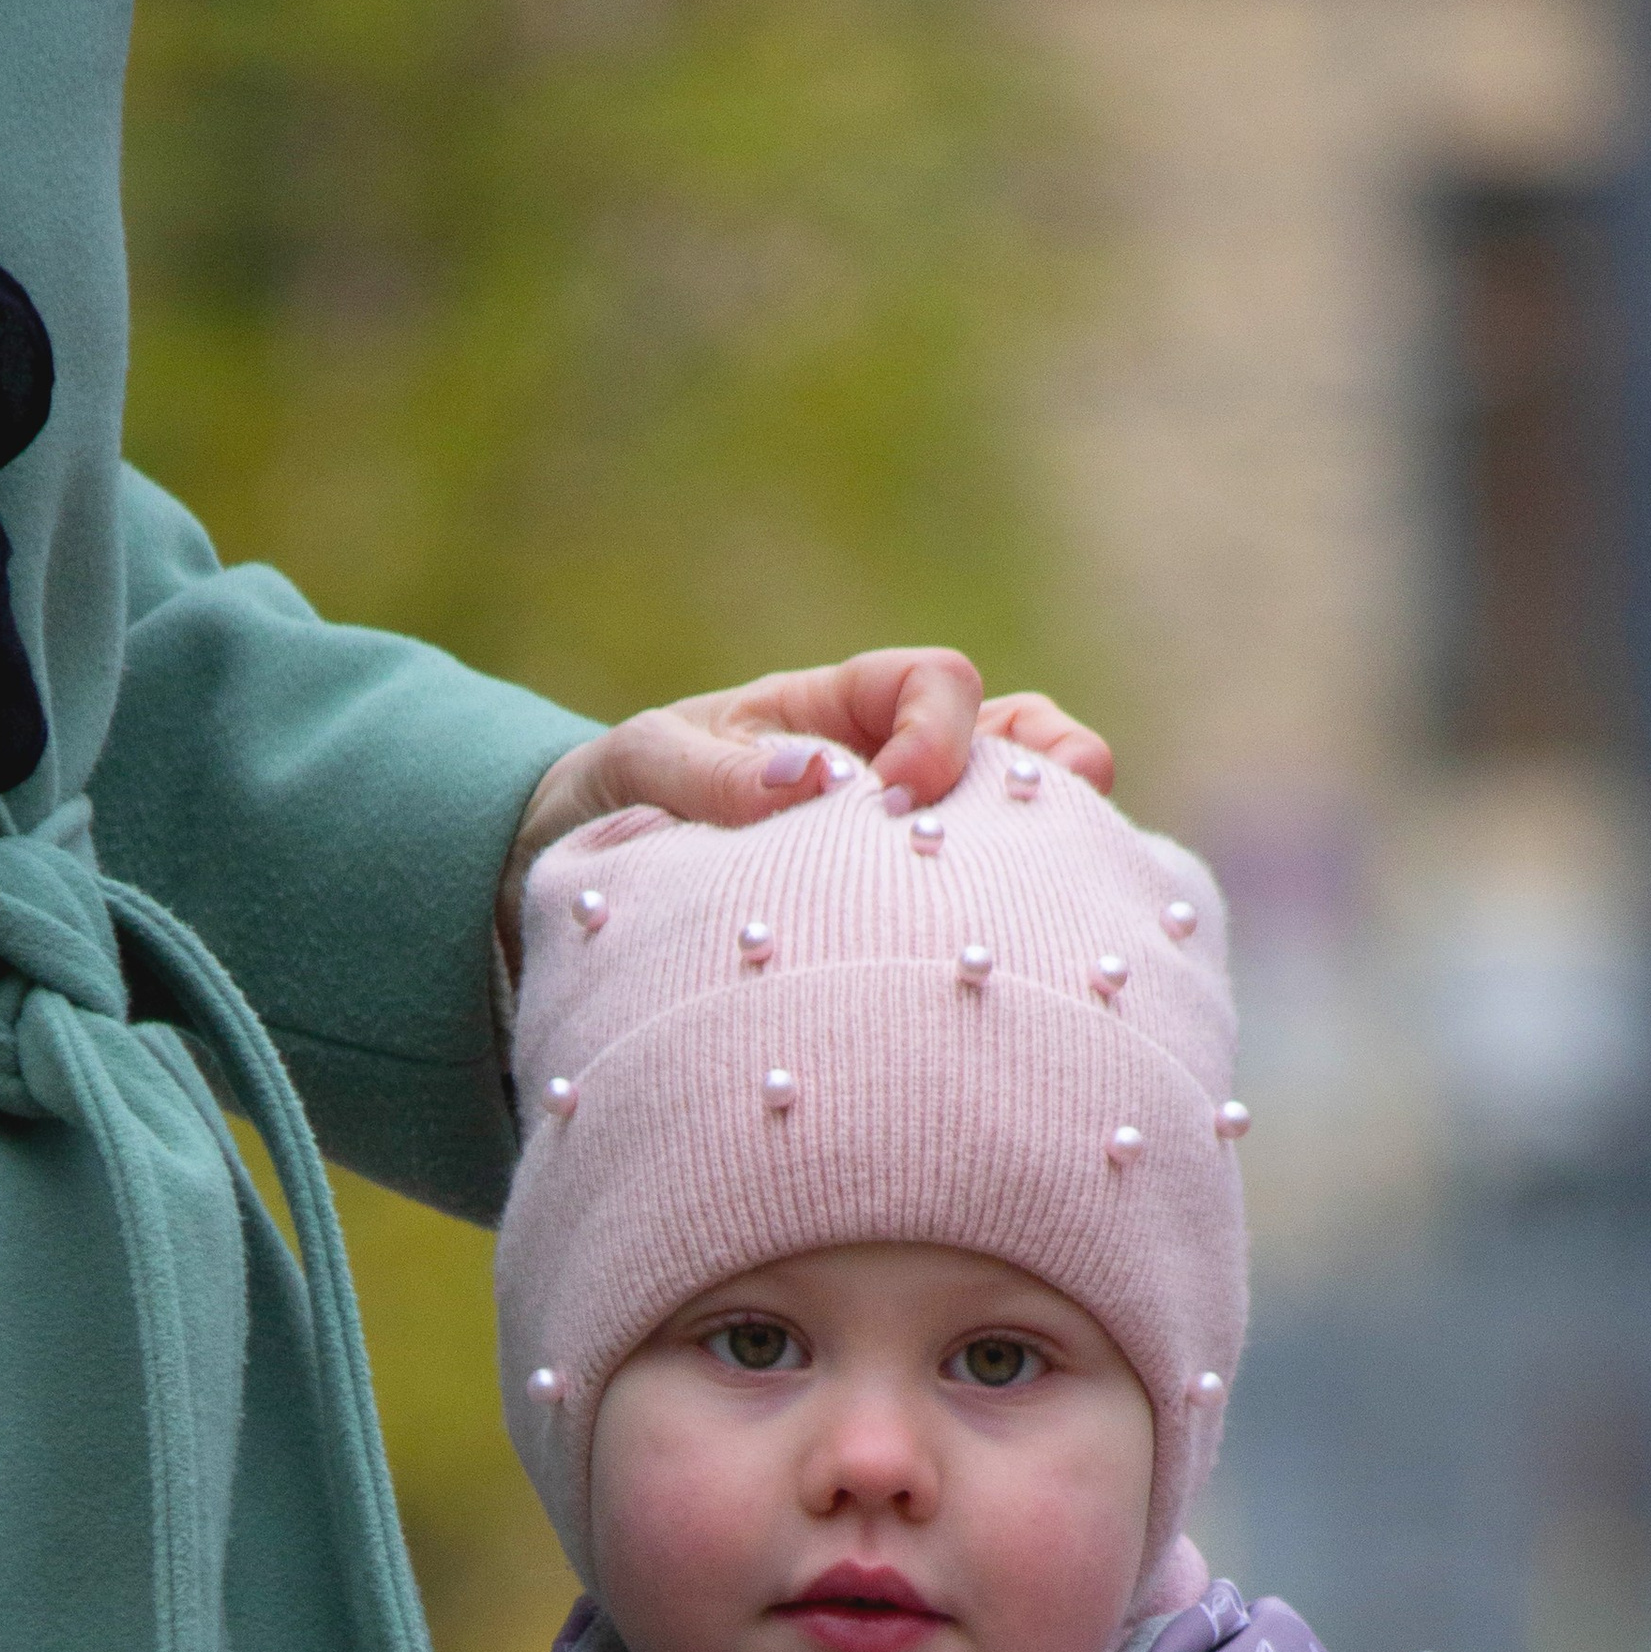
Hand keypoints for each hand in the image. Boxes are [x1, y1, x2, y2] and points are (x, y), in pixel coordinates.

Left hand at [498, 655, 1113, 966]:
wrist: (590, 896)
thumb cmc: (618, 808)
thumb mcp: (643, 770)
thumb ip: (713, 773)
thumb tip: (815, 781)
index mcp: (836, 712)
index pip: (935, 682)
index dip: (936, 730)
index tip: (895, 800)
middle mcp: (897, 772)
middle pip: (1025, 742)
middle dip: (1056, 769)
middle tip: (1050, 827)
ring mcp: (917, 853)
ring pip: (1030, 831)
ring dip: (1056, 851)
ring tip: (1060, 895)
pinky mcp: (915, 928)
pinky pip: (996, 916)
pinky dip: (1025, 931)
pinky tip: (1028, 969)